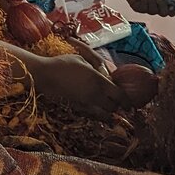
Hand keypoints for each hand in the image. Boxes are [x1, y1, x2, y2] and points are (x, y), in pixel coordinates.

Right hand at [29, 53, 154, 117]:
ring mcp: (85, 103)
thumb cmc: (63, 63)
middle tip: (116, 101)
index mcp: (98, 80)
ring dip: (107, 111)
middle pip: (113, 107)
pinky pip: (92, 114)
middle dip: (117, 105)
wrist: (44, 75)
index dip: (127, 102)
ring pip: (104, 113)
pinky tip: (95, 109)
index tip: (130, 104)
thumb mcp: (82, 59)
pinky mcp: (77, 108)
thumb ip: (97, 67)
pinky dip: (97, 114)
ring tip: (106, 105)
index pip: (119, 95)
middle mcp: (94, 94)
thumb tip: (107, 74)